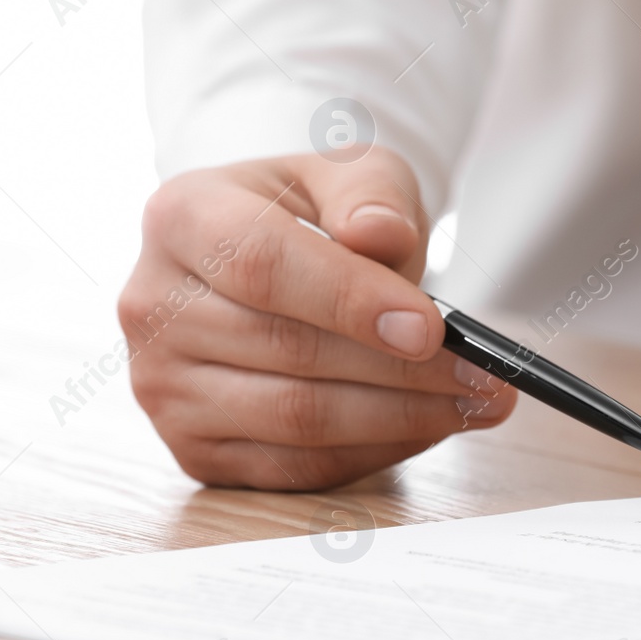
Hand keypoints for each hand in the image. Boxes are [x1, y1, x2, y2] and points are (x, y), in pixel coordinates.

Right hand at [119, 152, 516, 489]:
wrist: (263, 257)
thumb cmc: (310, 212)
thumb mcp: (347, 171)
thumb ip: (368, 192)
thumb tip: (379, 236)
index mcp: (180, 218)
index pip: (263, 267)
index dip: (350, 301)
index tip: (432, 328)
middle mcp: (151, 306)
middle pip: (289, 353)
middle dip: (404, 372)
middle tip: (488, 377)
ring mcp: (163, 386)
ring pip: (296, 421)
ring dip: (402, 420)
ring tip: (476, 403)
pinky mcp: (193, 449)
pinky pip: (296, 469)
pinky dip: (374, 452)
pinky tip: (427, 427)